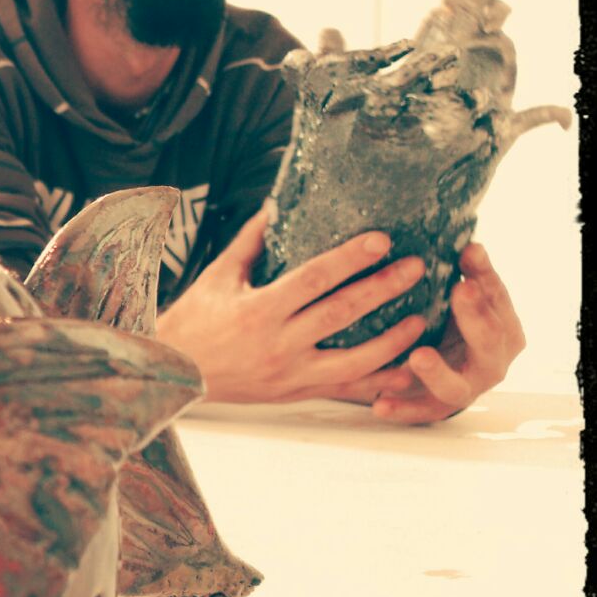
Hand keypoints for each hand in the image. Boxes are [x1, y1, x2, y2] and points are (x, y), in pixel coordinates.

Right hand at [155, 208, 427, 403]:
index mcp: (258, 310)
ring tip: (421, 318)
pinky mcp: (297, 392)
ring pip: (353, 359)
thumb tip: (278, 204)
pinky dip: (380, 383)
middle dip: (384, 289)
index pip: (313, 279)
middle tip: (417, 268)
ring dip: (392, 339)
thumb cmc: (196, 320)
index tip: (382, 240)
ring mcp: (290, 373)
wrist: (175, 372)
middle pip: (342, 314)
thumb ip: (252, 242)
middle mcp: (278, 343)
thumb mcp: (218, 276)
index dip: (350, 259)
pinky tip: (408, 369)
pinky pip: (346, 390)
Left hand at [368, 243, 525, 422]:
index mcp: (503, 329)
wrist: (433, 374)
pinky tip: (379, 404)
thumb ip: (465, 275)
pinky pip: (419, 413)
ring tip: (418, 355)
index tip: (470, 252)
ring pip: (458, 384)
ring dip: (438, 371)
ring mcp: (465, 389)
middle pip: (490, 341)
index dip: (486, 277)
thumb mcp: (455, 299)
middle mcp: (491, 362)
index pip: (499, 301)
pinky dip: (401, 409)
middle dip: (476, 316)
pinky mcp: (436, 409)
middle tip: (459, 290)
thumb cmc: (447, 324)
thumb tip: (467, 242)